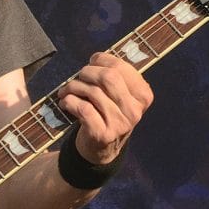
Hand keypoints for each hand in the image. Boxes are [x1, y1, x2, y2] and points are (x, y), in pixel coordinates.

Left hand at [59, 51, 153, 165]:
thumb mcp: (120, 96)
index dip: (102, 60)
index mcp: (143, 96)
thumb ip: (115, 76)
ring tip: (66, 90)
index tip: (92, 62)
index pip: (121, 68)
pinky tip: (65, 102)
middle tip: (78, 77)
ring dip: (73, 87)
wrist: (102, 149)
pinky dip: (69, 101)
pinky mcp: (102, 134)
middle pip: (108, 77)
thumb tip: (96, 58)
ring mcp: (120, 124)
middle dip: (87, 72)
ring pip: (92, 92)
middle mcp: (134, 110)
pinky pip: (82, 108)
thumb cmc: (108, 114)